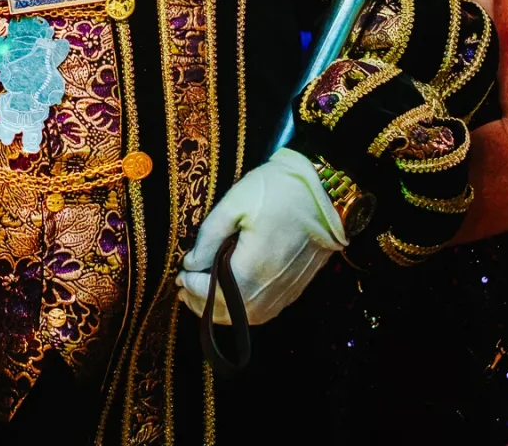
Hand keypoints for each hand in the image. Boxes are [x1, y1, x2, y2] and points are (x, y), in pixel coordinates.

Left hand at [177, 148, 345, 324]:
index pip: (216, 295)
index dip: (195, 290)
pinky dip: (244, 311)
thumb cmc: (277, 191)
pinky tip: (233, 298)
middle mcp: (271, 288)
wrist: (326, 193)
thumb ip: (209, 237)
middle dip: (203, 306)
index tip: (181, 276)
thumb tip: (191, 264)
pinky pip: (266, 311)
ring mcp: (287, 290)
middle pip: (231, 313)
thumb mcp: (234, 203)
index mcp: (254, 268)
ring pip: (250, 317)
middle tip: (184, 291)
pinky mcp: (297, 287)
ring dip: (223, 312)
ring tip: (203, 297)